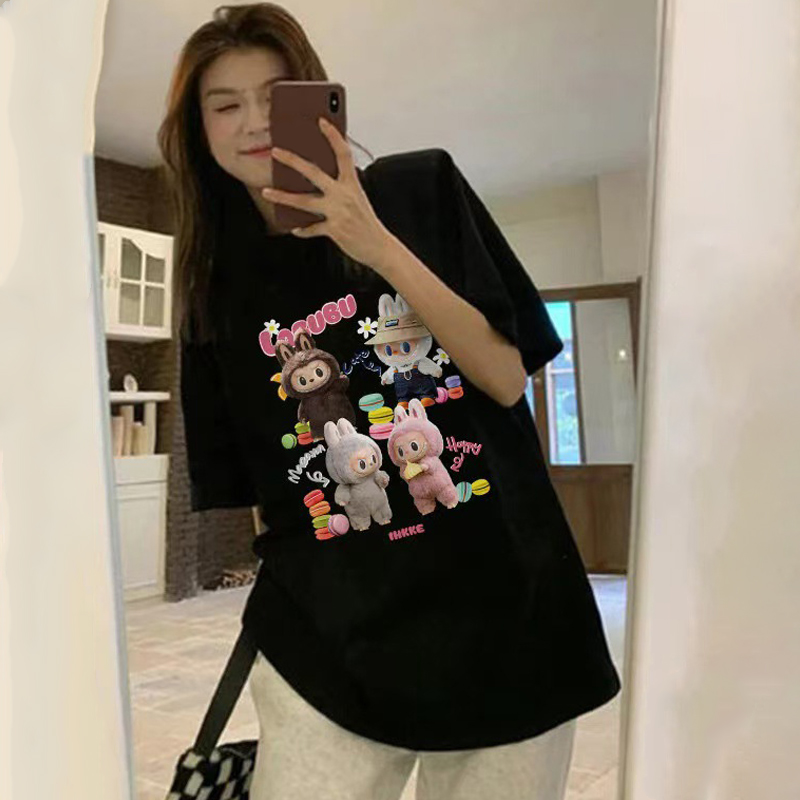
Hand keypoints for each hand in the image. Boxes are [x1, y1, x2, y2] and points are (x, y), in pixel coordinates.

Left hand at [262, 119, 397, 269]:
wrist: (379, 247)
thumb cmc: (366, 223)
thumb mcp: (357, 199)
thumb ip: (341, 187)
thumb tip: (317, 179)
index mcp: (352, 184)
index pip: (343, 154)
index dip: (333, 136)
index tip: (322, 121)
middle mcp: (344, 195)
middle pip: (314, 173)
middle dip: (292, 161)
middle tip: (276, 152)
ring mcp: (338, 212)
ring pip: (304, 201)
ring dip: (283, 196)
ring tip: (267, 192)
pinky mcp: (334, 229)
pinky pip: (312, 228)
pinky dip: (303, 230)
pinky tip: (295, 228)